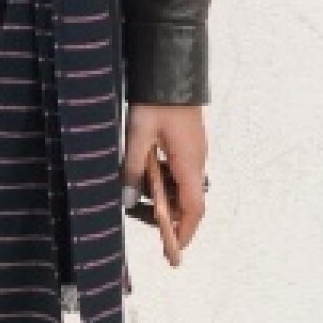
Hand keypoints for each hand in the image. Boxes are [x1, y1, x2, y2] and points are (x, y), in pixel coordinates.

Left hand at [120, 102, 207, 253]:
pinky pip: (180, 170)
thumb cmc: (156, 101)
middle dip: (171, 219)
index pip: (193, 210)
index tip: (173, 253)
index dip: (184, 233)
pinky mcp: (188, 141)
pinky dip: (166, 180)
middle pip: (189, 201)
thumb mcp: (138, 135)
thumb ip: (133, 169)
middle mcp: (197, 161)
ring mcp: (195, 150)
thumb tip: (126, 200)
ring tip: (142, 202)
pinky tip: (147, 173)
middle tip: (150, 228)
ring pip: (184, 185)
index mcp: (189, 164)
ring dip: (166, 198)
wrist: (171, 69)